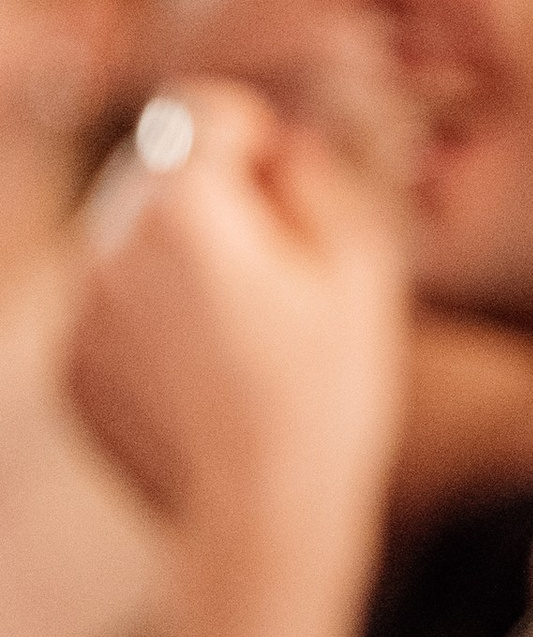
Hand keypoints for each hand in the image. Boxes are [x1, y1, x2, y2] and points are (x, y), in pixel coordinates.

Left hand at [68, 82, 408, 636]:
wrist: (261, 525)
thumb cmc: (328, 394)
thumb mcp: (362, 267)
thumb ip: (317, 177)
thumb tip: (281, 149)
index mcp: (183, 205)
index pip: (201, 111)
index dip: (253, 135)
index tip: (283, 185)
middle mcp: (109, 244)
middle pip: (155, 170)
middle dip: (211, 194)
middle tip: (275, 269)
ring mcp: (78, 311)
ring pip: (127, 240)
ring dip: (176, 255)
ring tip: (241, 331)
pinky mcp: (67, 368)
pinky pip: (108, 308)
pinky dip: (149, 320)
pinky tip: (207, 375)